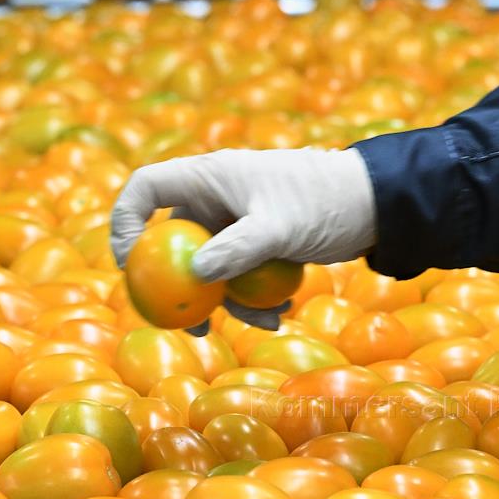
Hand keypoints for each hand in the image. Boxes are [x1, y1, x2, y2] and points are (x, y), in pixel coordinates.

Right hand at [110, 147, 377, 332]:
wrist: (373, 201)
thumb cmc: (322, 201)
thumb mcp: (279, 228)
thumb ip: (237, 250)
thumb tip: (196, 275)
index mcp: (210, 176)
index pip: (147, 187)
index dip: (125, 222)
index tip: (129, 267)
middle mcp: (216, 195)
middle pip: (174, 239)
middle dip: (181, 285)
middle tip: (191, 322)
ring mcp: (237, 218)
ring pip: (210, 264)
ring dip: (228, 298)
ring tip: (263, 322)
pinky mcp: (259, 238)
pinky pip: (239, 272)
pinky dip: (252, 296)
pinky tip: (279, 316)